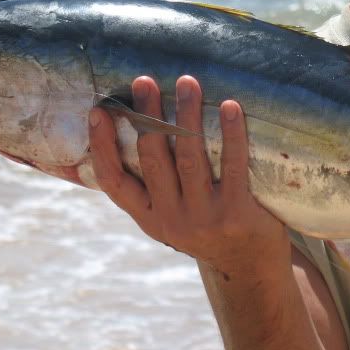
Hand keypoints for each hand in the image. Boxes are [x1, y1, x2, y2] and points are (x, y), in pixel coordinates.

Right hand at [88, 74, 290, 276]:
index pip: (114, 181)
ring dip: (186, 115)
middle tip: (144, 80)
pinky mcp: (237, 213)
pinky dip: (231, 133)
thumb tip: (136, 128)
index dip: (102, 146)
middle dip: (147, 116)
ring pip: (190, 157)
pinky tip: (230, 107)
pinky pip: (232, 165)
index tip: (99, 111)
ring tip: (187, 82)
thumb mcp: (172, 216)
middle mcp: (171, 219)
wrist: (251, 269)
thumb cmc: (210, 228)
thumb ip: (155, 185)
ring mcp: (204, 217)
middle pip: (152, 158)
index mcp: (149, 217)